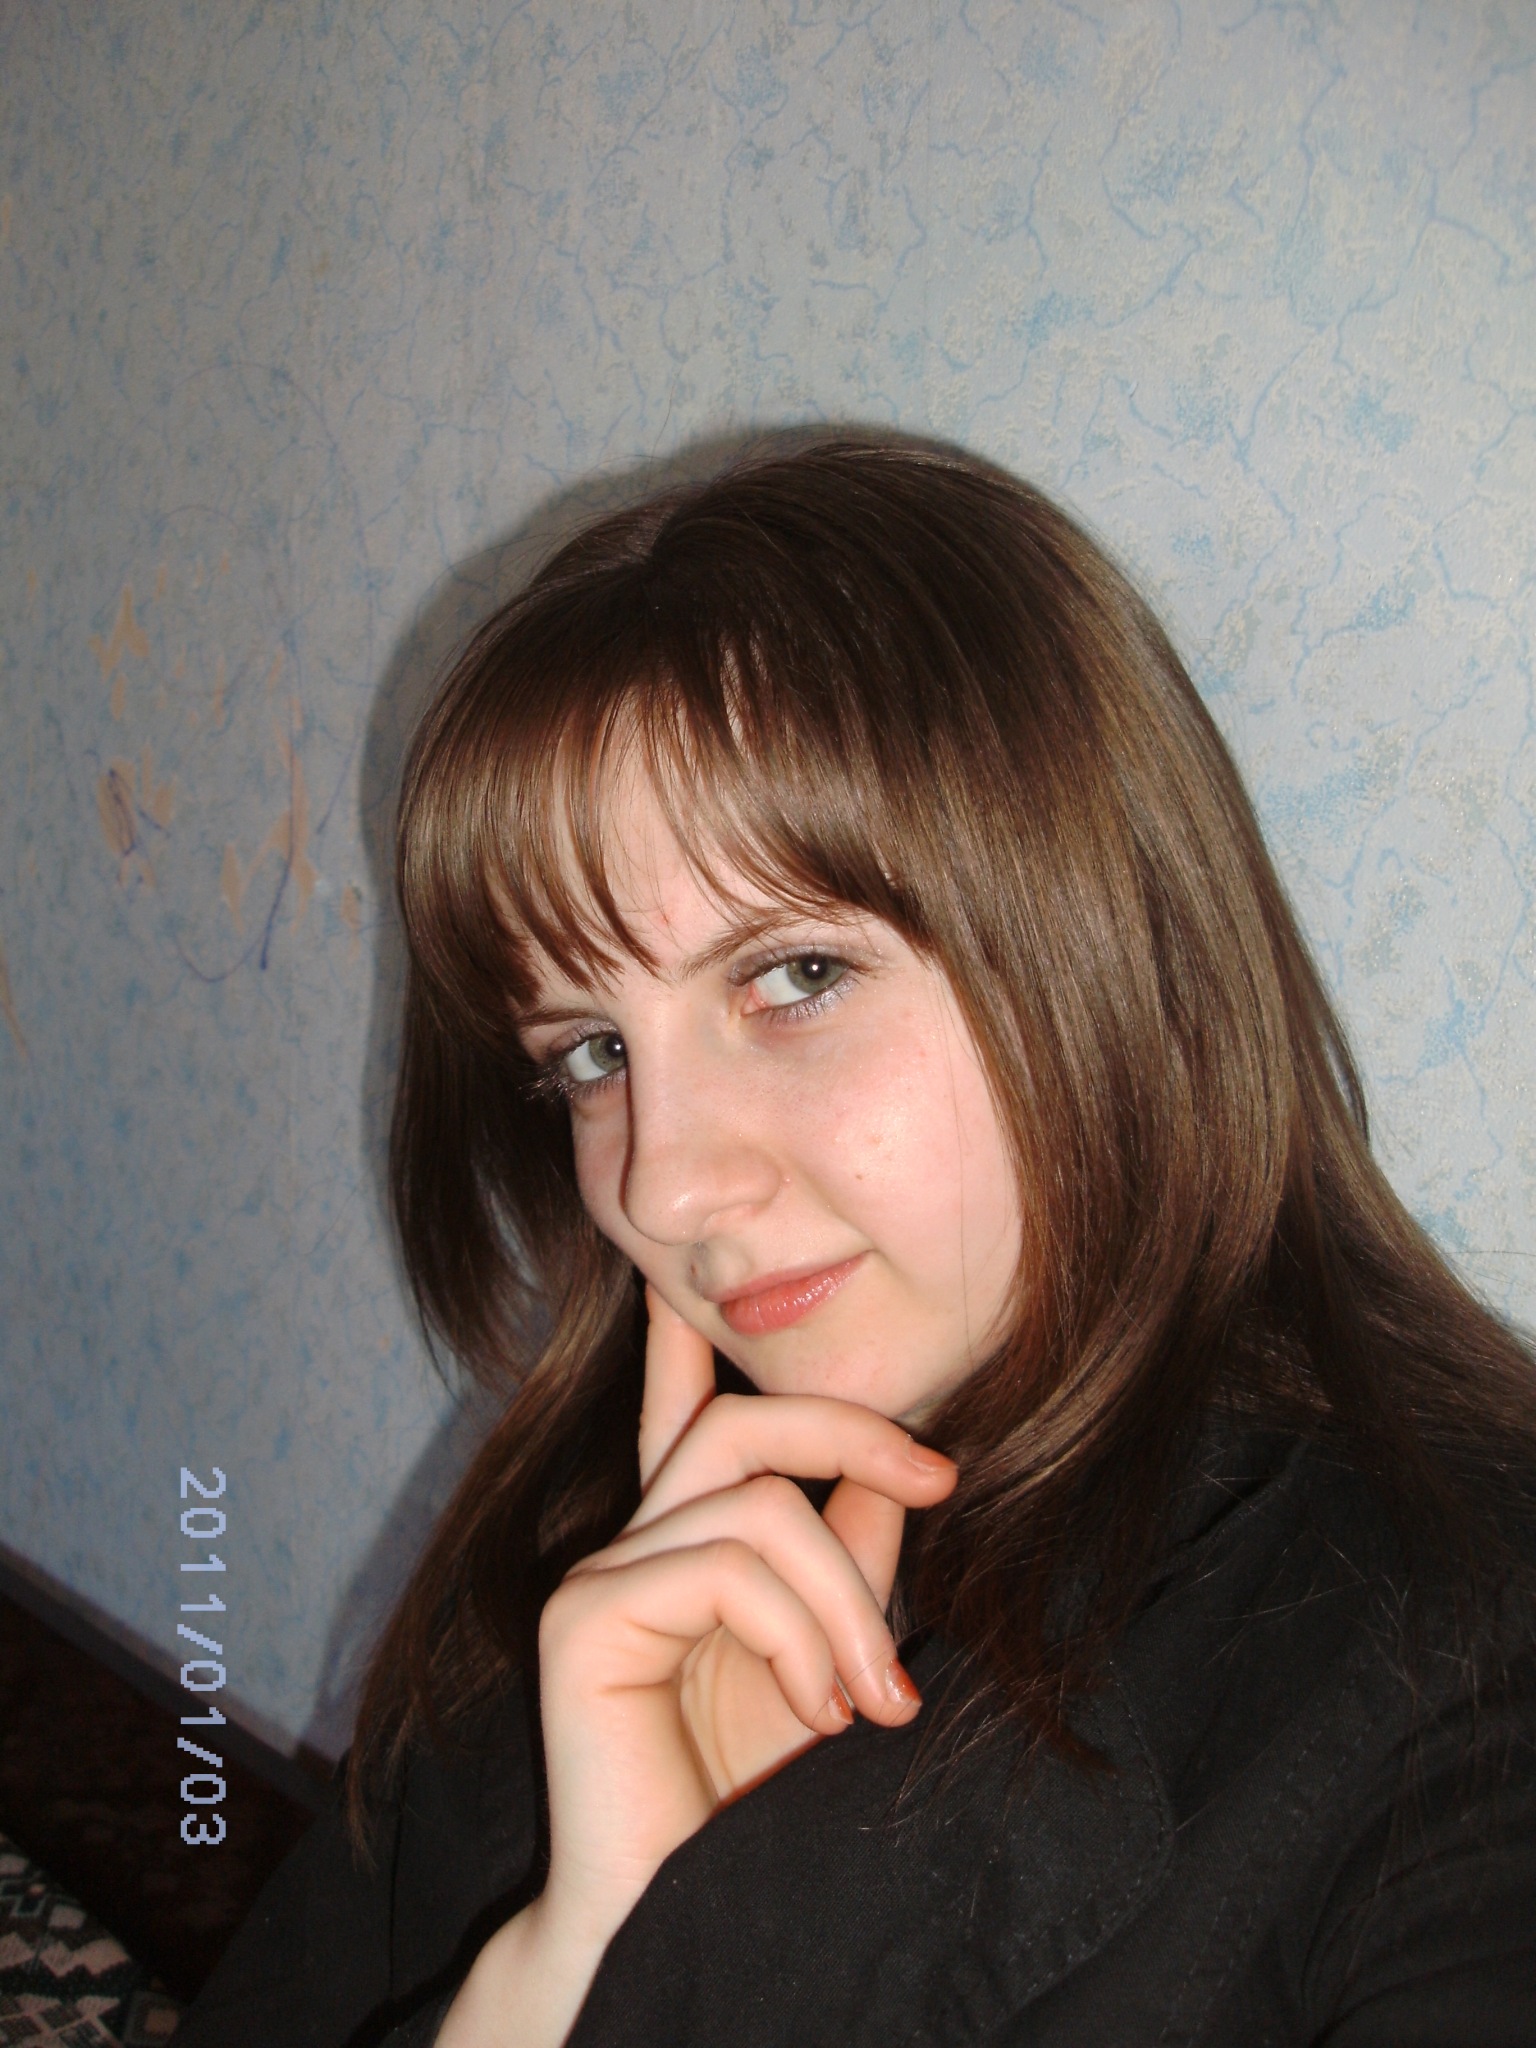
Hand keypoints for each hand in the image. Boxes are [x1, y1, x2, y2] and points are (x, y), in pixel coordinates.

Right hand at [539, 1282, 957, 1931]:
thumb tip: (889, 1474)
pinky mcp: (586, 1615)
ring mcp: (601, 1573)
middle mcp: (633, 1544)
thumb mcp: (830, 1655)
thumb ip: (850, 1561)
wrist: (682, 1916)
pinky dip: (800, 1634)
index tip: (673, 1273)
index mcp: (683, 1548)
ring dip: (847, 1602)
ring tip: (876, 1701)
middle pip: (739, 1425)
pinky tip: (819, 1708)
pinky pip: (727, 1565)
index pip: (683, 1417)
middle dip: (847, 1429)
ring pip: (758, 1503)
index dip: (679, 1341)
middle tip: (938, 1481)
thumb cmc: (751, 1795)